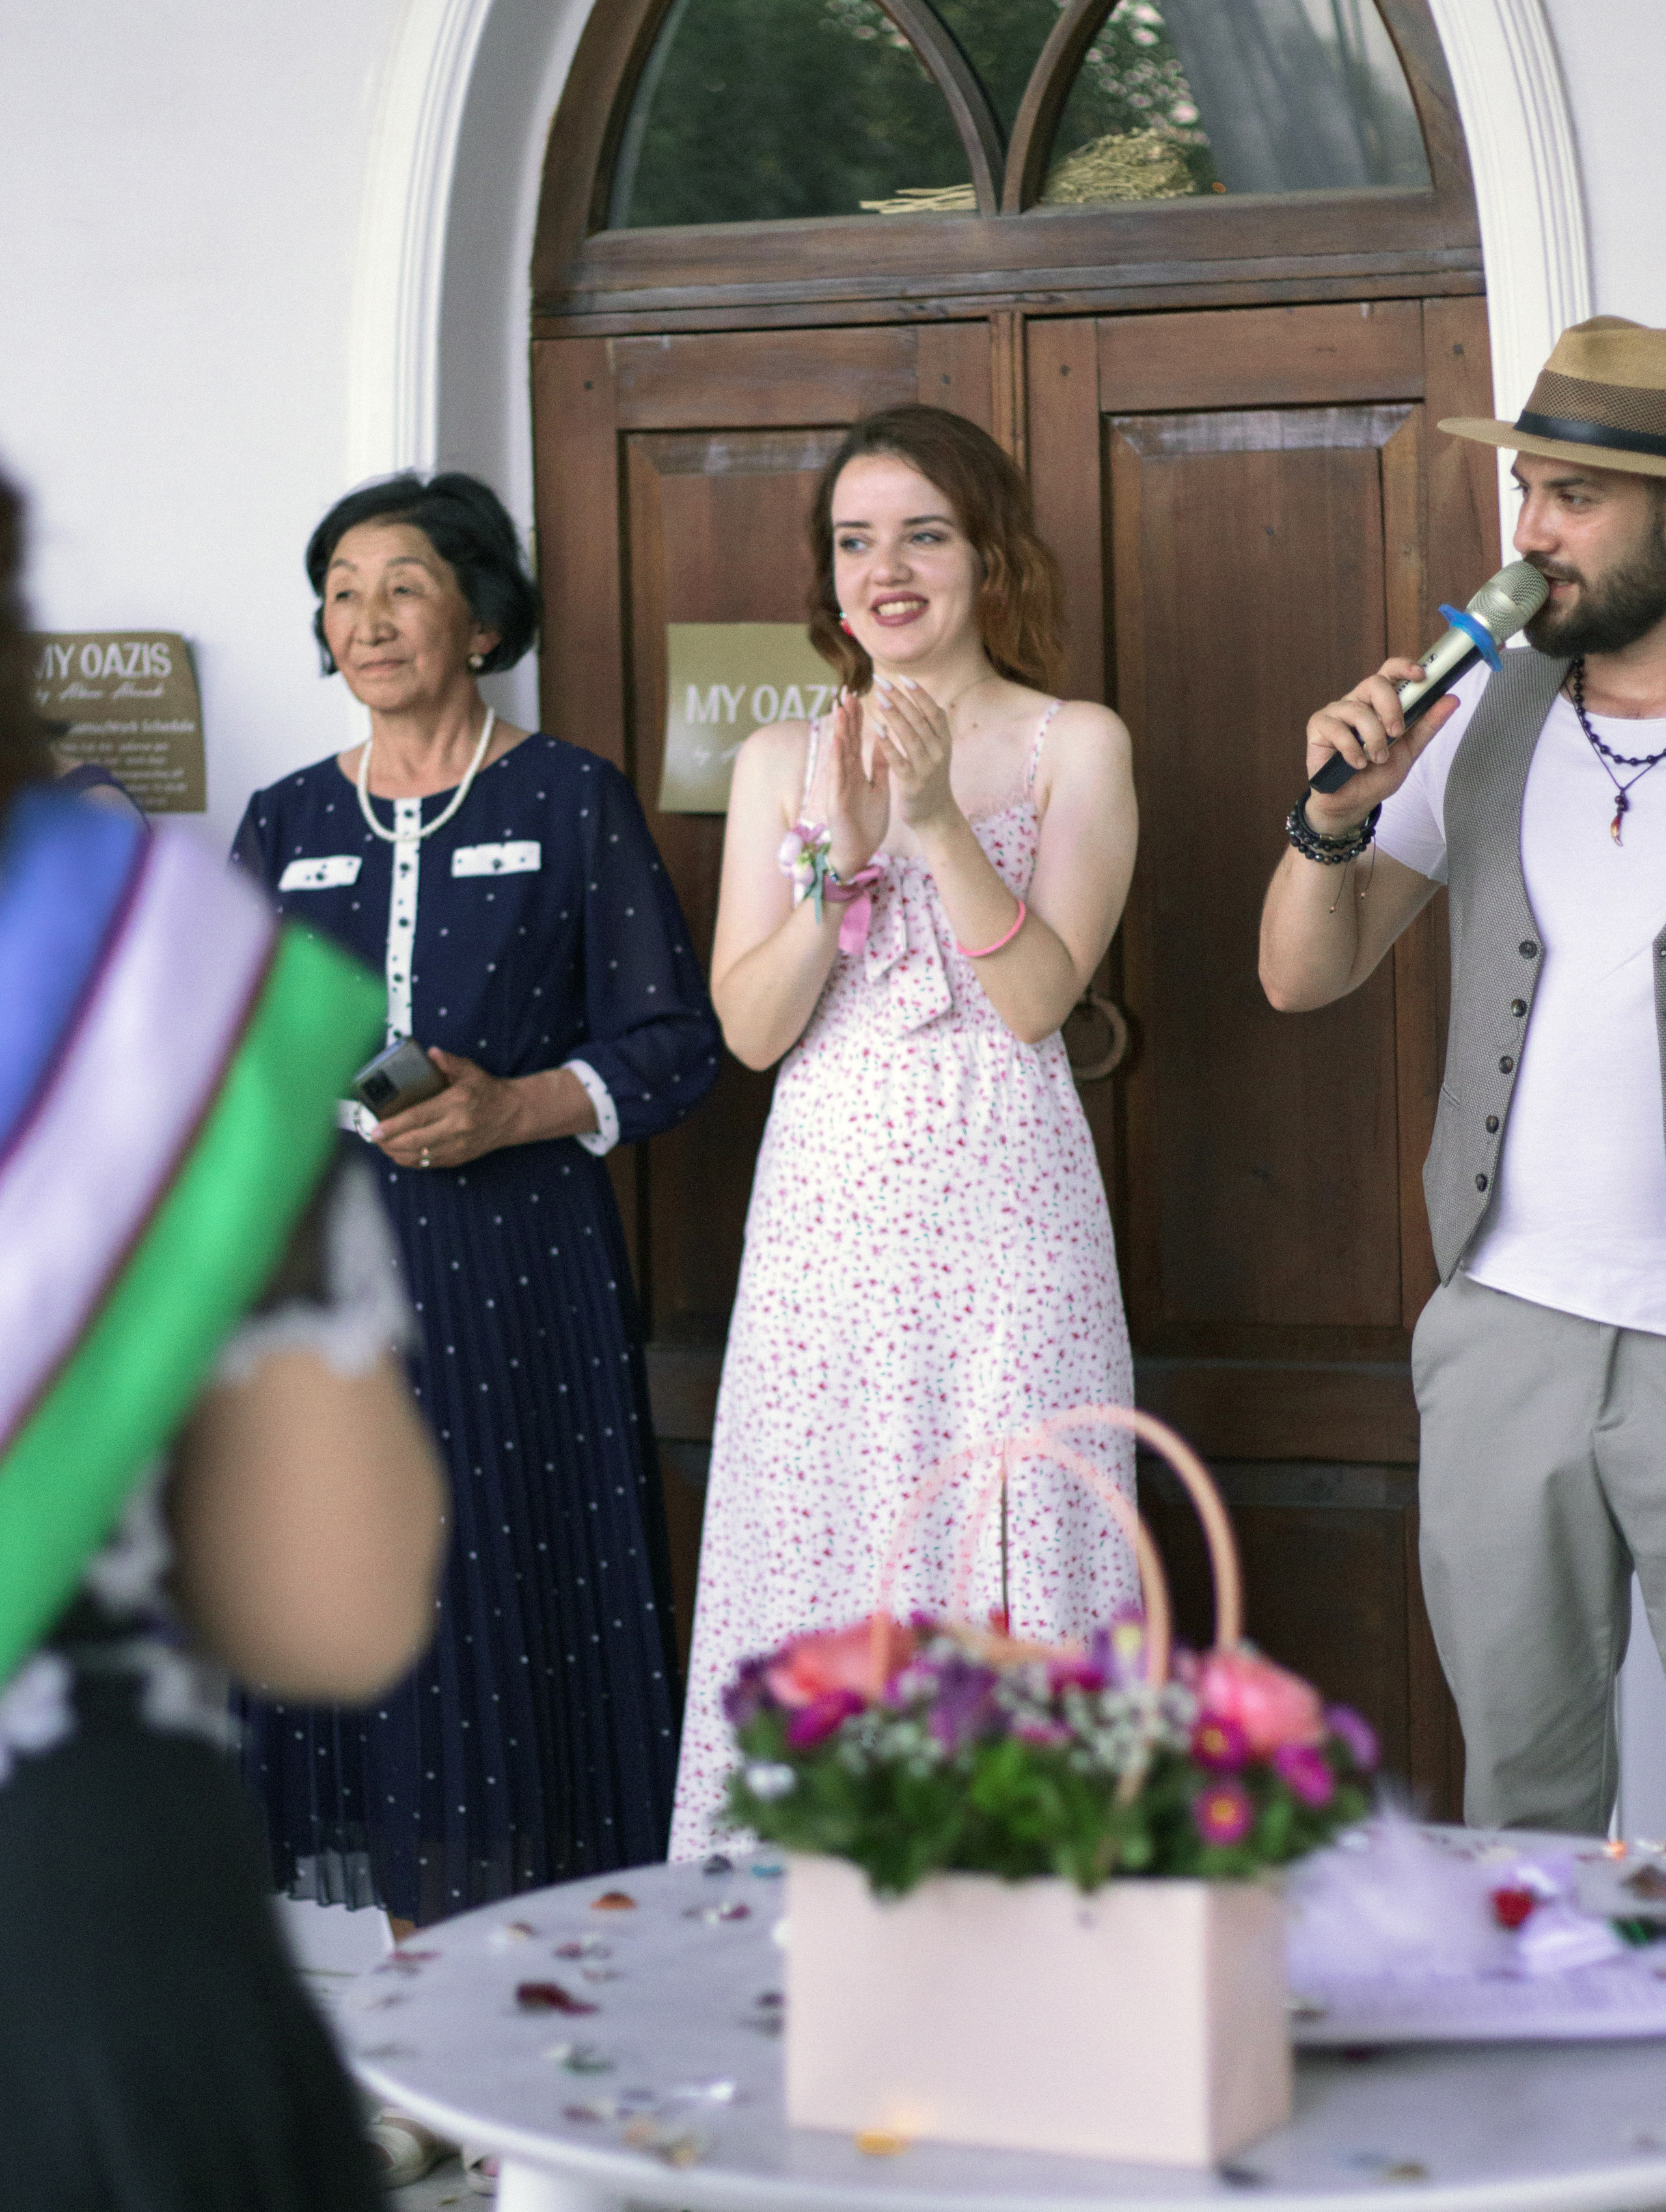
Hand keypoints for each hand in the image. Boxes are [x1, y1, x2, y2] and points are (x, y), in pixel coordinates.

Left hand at [371, 1048, 523, 1168]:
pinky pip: (428, 1163)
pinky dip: (409, 1160)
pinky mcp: (458, 1158)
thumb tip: (431, 1053)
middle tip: (373, 1137)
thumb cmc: (488, 1091)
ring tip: (382, 1145)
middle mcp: (456, 1128)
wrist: (512, 1115)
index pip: (418, 1117)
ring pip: (419, 1156)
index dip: (394, 1125)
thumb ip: (449, 1062)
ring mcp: (457, 1146)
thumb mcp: (471, 1070)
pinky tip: (397, 1153)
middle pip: (414, 1141)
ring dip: (396, 1152)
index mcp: (456, 1104)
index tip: (376, 1129)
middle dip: (389, 1141)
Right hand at [816, 685, 889, 875]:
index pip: (855, 739)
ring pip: (838, 755)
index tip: (859, 695)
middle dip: (845, 717)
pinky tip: (838, 743)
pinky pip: (838, 778)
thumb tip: (886, 742)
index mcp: (855, 772)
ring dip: (838, 732)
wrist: (858, 851)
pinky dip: (837, 760)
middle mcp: (844, 776)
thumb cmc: (866, 821)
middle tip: (845, 692)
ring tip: (839, 710)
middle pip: (844, 741)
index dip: (857, 718)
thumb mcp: (878, 788)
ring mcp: (839, 788)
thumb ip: (879, 766)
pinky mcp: (837, 802)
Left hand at [871, 676, 954, 830]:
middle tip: (881, 682)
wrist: (935, 816)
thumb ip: (931, 729)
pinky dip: (887, 743)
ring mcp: (926, 767)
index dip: (919, 694)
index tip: (902, 677)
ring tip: (878, 698)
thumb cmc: (931, 780)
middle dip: (900, 698)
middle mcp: (938, 752)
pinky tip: (876, 729)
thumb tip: (924, 699)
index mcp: (944, 742)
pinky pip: (898, 759)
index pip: (933, 711)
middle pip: (918, 719)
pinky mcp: (912, 783)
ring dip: (894, 715)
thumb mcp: (937, 752)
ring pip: (909, 735)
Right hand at [1303, 659, 1459, 835]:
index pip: (1390, 671)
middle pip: (1374, 682)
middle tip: (1397, 732)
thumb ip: (1428, 724)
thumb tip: (1452, 699)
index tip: (1421, 675)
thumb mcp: (1410, 750)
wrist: (1353, 802)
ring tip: (1377, 759)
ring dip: (1373, 738)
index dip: (1404, 666)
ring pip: (1358, 710)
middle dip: (1390, 707)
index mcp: (1379, 701)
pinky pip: (1337, 729)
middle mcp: (1358, 701)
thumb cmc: (1377, 774)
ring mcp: (1336, 712)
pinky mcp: (1318, 726)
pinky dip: (1352, 750)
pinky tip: (1357, 764)